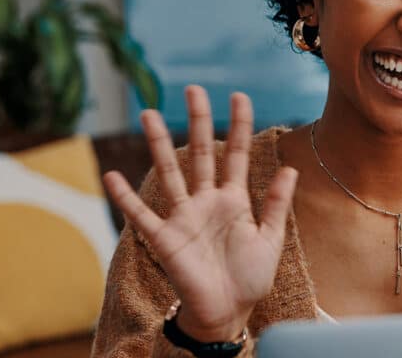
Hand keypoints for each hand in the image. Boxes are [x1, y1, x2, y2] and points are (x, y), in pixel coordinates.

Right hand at [102, 85, 298, 341]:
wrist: (228, 311)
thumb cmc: (250, 276)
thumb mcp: (270, 237)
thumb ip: (277, 203)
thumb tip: (290, 167)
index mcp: (234, 199)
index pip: (235, 154)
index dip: (238, 125)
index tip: (239, 95)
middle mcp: (206, 200)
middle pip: (200, 152)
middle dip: (197, 121)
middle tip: (193, 89)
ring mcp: (183, 216)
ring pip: (169, 172)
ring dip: (157, 144)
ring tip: (148, 114)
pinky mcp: (165, 238)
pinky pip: (142, 214)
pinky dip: (125, 197)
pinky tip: (111, 175)